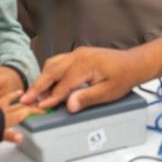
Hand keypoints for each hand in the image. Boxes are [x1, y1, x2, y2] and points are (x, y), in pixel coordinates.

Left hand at [0, 88, 40, 143]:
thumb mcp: (1, 134)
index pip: (27, 112)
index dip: (36, 110)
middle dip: (29, 103)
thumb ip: (12, 136)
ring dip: (13, 96)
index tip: (44, 110)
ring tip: (19, 92)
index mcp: (10, 116)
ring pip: (6, 99)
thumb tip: (21, 138)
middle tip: (36, 101)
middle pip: (20, 105)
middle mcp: (4, 109)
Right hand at [21, 47, 144, 112]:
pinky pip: (59, 62)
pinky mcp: (79, 55)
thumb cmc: (123, 77)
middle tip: (26, 99)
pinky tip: (49, 84)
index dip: (51, 98)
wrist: (134, 63)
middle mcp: (78, 55)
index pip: (62, 84)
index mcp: (85, 65)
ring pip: (53, 64)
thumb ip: (87, 98)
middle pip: (51, 70)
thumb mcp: (108, 92)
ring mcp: (78, 53)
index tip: (40, 107)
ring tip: (36, 94)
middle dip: (38, 86)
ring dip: (43, 78)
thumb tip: (70, 106)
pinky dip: (51, 73)